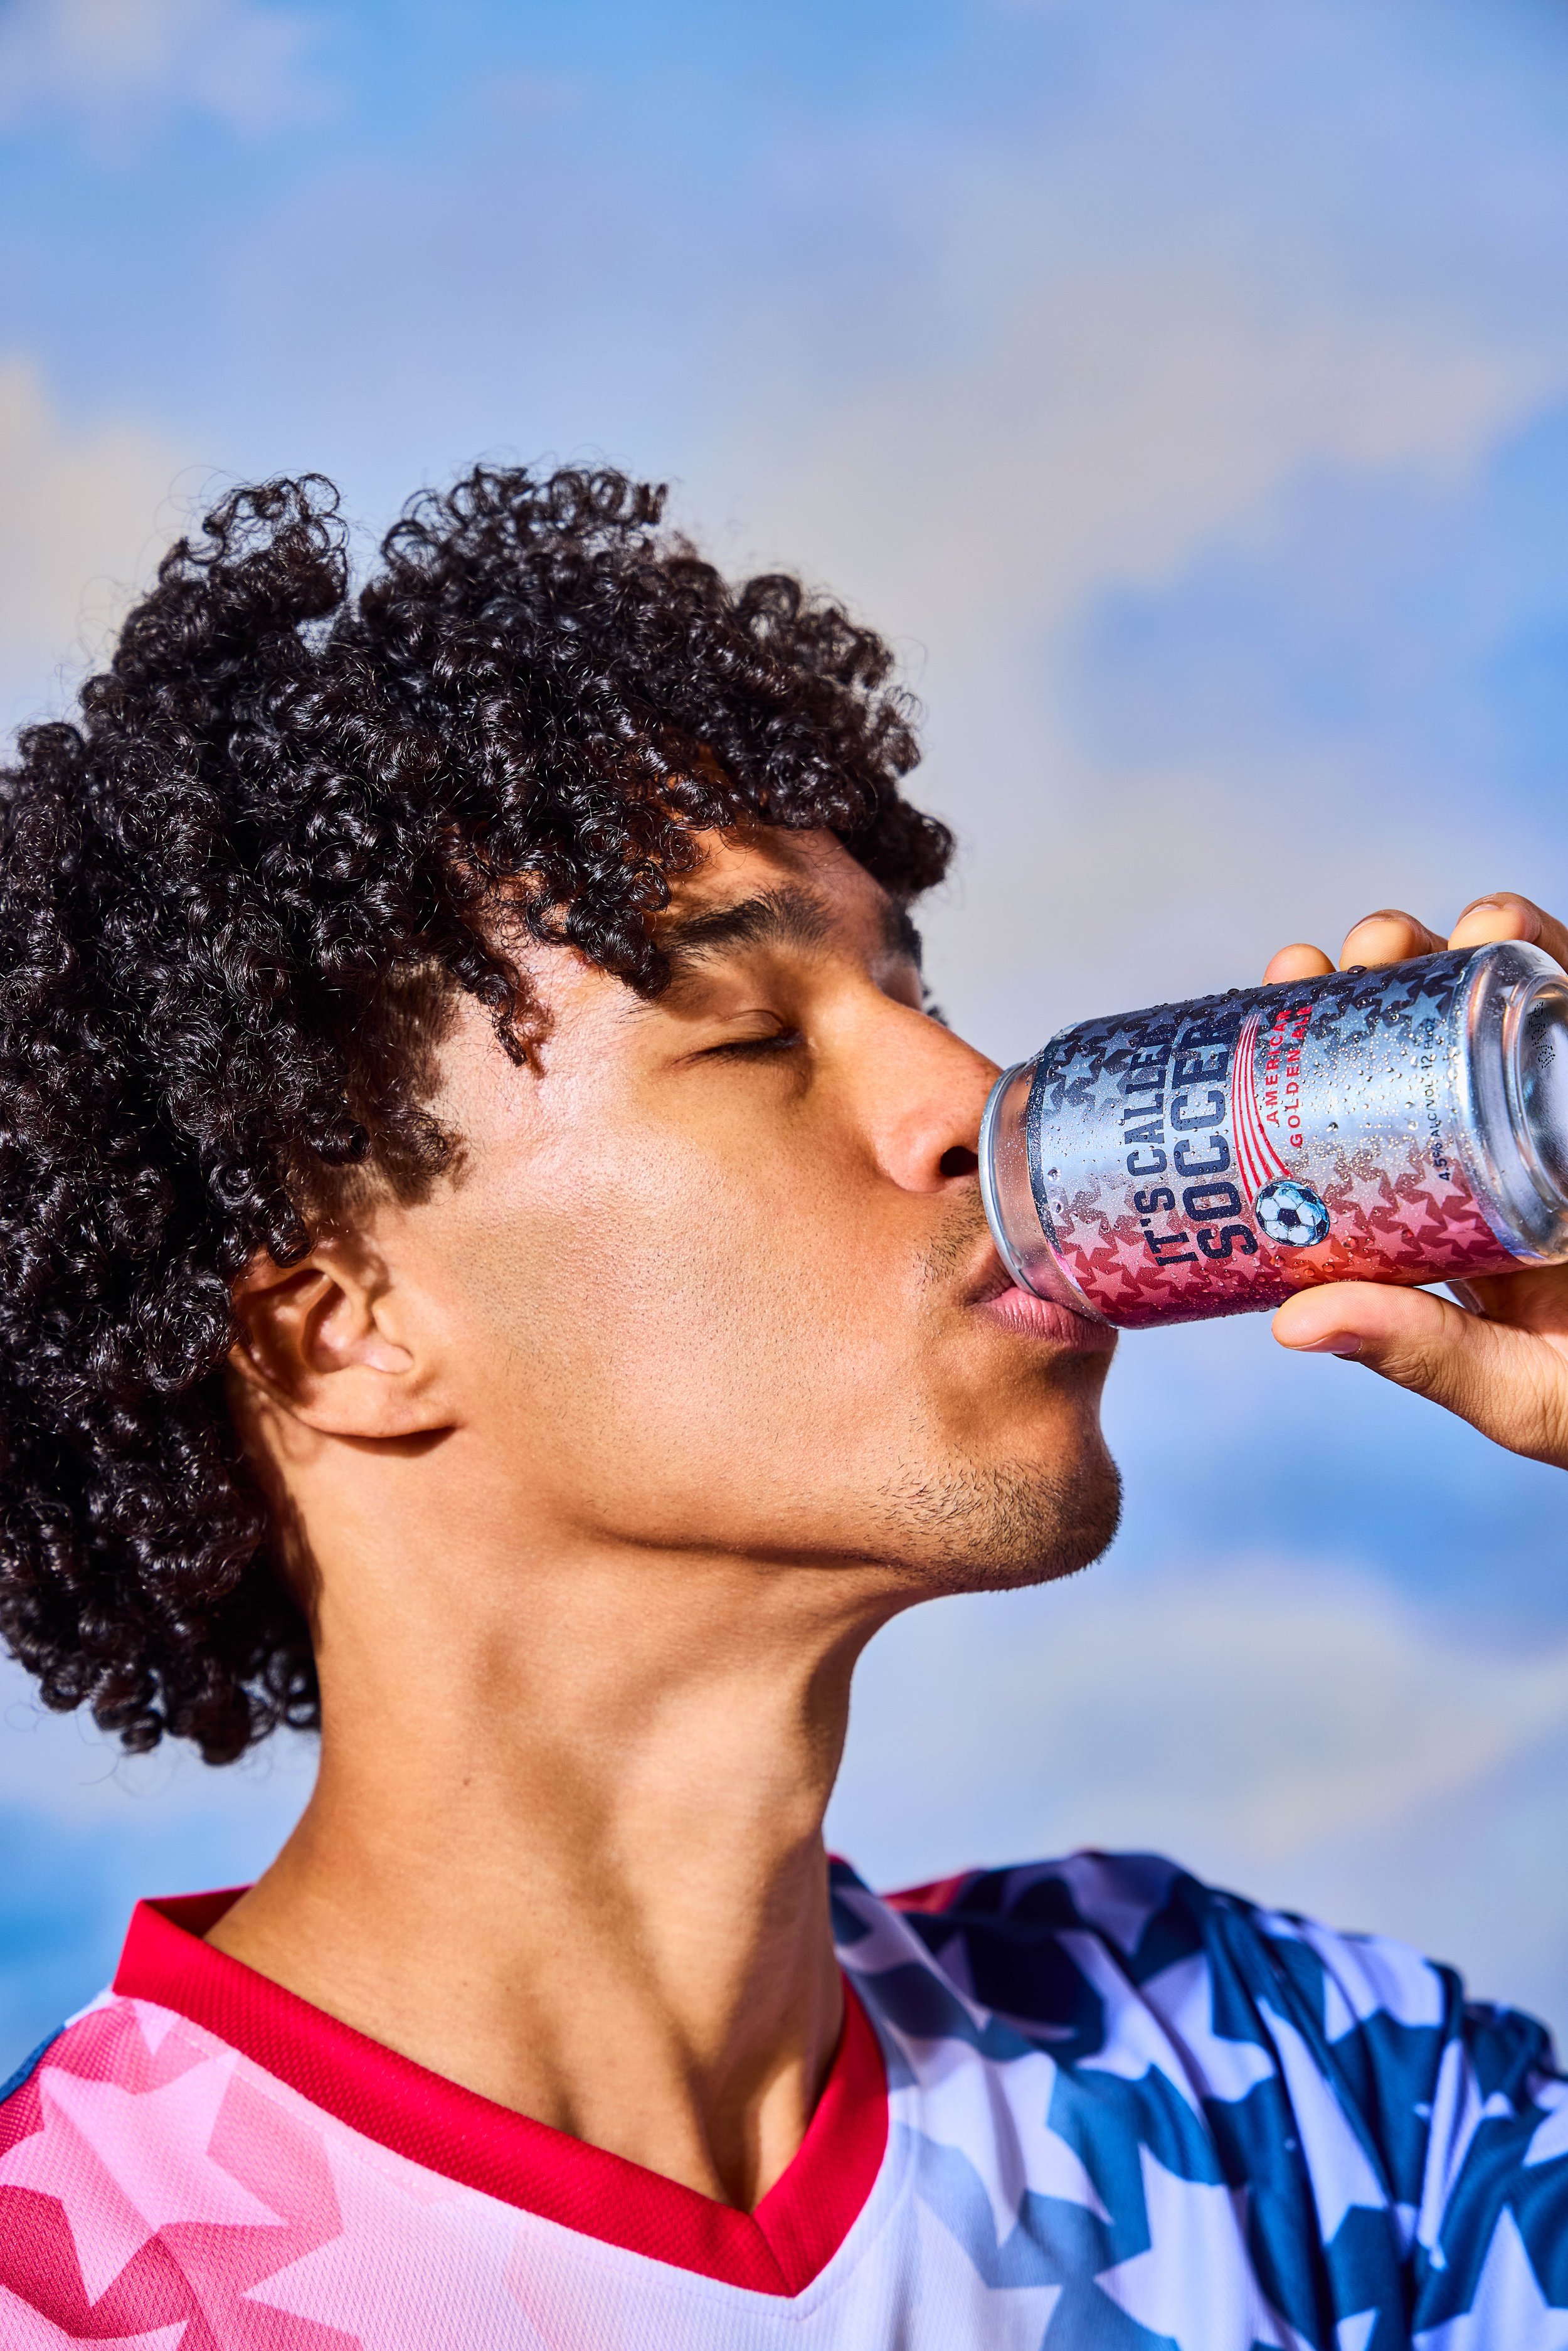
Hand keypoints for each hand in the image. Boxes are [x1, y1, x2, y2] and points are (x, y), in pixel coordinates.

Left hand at [1265, 893, 1567, 1467]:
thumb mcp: (1516, 1389)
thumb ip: (1422, 1352)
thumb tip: (1289, 1325)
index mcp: (1442, 1213)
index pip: (1361, 1117)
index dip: (1310, 1047)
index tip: (1268, 998)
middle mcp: (1496, 1148)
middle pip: (1417, 1039)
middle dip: (1370, 979)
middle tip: (1325, 960)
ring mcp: (1562, 1111)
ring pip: (1500, 1003)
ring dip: (1450, 948)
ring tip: (1417, 937)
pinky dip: (1550, 954)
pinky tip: (1508, 934)